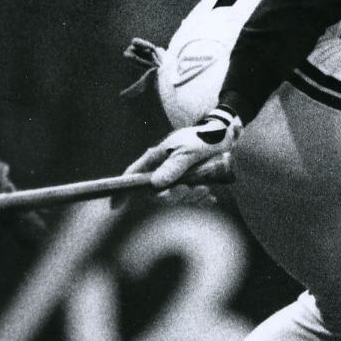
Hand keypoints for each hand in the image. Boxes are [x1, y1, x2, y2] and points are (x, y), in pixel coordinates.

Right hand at [119, 107, 241, 193]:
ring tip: (206, 189)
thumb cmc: (205, 138)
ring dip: (191, 197)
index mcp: (157, 157)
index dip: (122, 190)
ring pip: (175, 197)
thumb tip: (155, 185)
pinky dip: (199, 199)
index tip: (115, 206)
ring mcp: (176, 176)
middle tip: (191, 189)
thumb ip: (174, 167)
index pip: (133, 174)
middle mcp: (163, 168)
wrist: (226, 134)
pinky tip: (210, 197)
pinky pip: (190, 197)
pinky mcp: (190, 181)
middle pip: (157, 193)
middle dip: (174, 196)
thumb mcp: (190, 151)